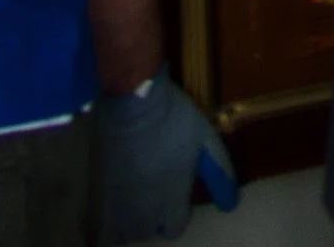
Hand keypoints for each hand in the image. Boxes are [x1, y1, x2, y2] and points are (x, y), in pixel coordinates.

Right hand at [95, 70, 238, 239]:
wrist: (133, 102)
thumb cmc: (174, 119)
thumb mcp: (206, 141)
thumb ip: (220, 174)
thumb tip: (232, 205)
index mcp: (171, 204)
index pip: (175, 229)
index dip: (178, 213)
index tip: (178, 193)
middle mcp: (145, 214)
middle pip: (151, 231)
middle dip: (157, 216)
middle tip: (158, 189)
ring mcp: (120, 206)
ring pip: (128, 230)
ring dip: (135, 218)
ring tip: (139, 194)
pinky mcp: (102, 192)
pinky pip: (108, 224)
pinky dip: (115, 217)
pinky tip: (120, 195)